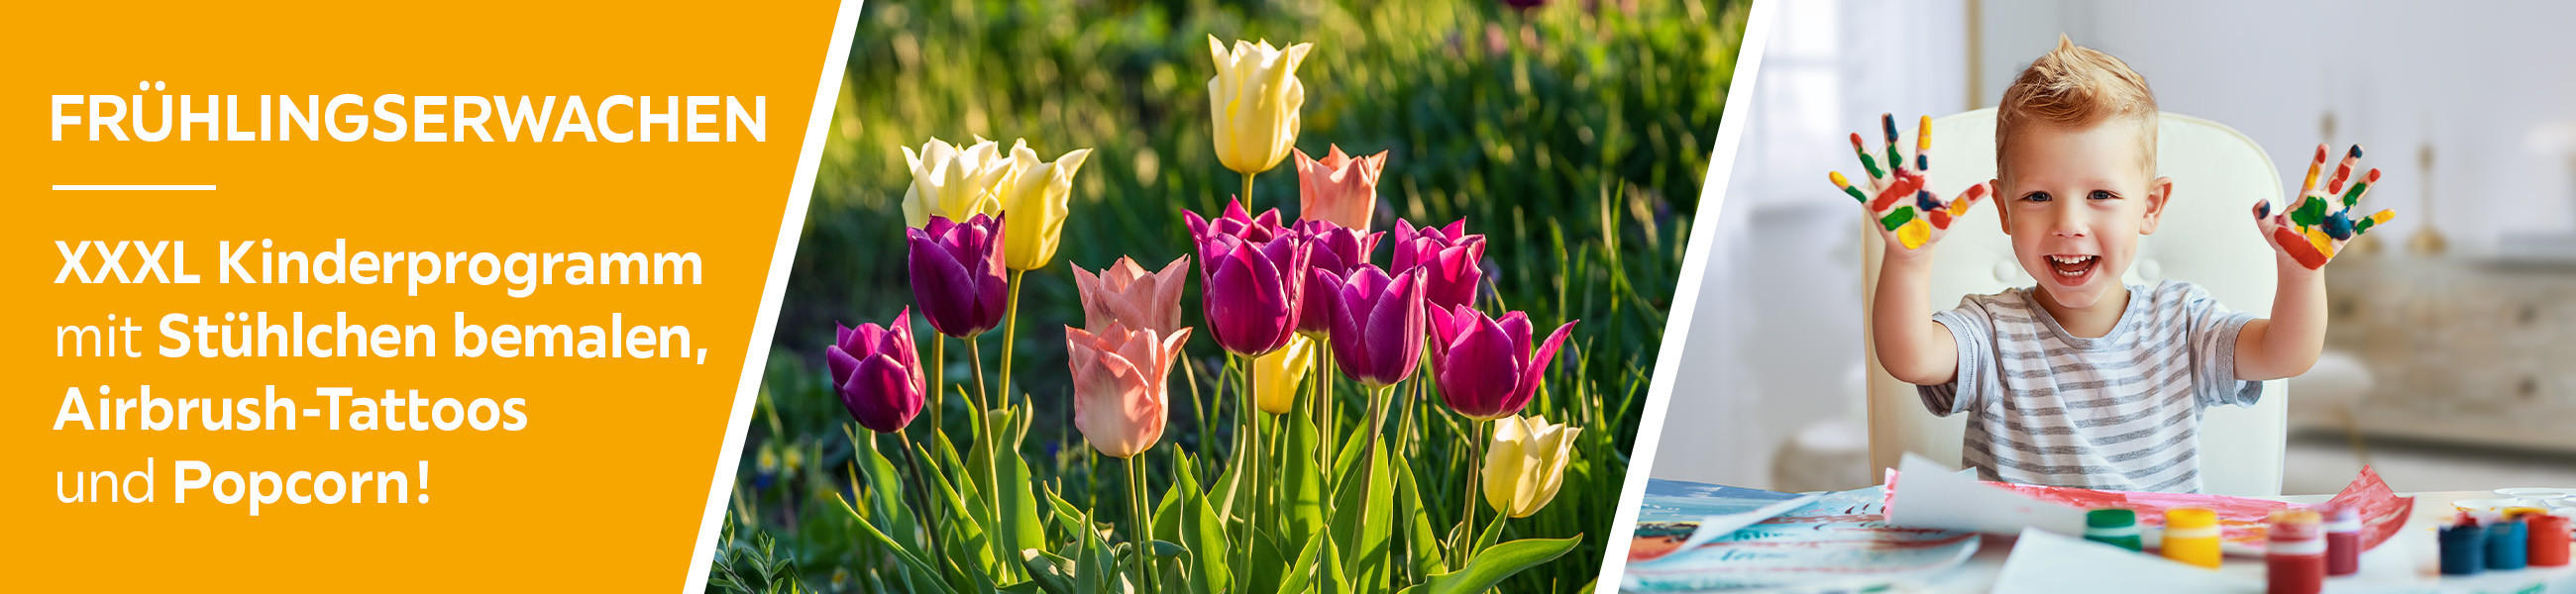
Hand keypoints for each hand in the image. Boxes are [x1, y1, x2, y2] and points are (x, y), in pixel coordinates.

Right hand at [1829, 113, 1991, 252]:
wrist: (1915, 247)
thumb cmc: (1933, 228)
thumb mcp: (1951, 214)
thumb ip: (1966, 200)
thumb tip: (1986, 187)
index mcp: (1920, 180)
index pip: (1923, 154)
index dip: (1924, 137)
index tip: (1926, 117)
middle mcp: (1901, 181)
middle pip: (1895, 154)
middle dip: (1891, 135)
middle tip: (1886, 114)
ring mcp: (1886, 192)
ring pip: (1873, 168)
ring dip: (1863, 153)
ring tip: (1854, 136)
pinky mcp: (1874, 205)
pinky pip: (1857, 193)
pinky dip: (1845, 185)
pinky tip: (1833, 174)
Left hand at [2256, 144, 2394, 269]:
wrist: (2296, 260)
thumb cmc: (2282, 242)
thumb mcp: (2269, 229)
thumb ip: (2263, 215)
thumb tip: (2259, 202)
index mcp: (2307, 200)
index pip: (2314, 176)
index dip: (2318, 162)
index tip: (2323, 145)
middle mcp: (2325, 203)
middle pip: (2338, 179)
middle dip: (2347, 164)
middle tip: (2358, 147)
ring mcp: (2337, 216)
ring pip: (2354, 196)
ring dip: (2365, 184)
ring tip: (2376, 171)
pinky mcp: (2346, 231)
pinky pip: (2364, 224)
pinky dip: (2377, 219)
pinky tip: (2391, 211)